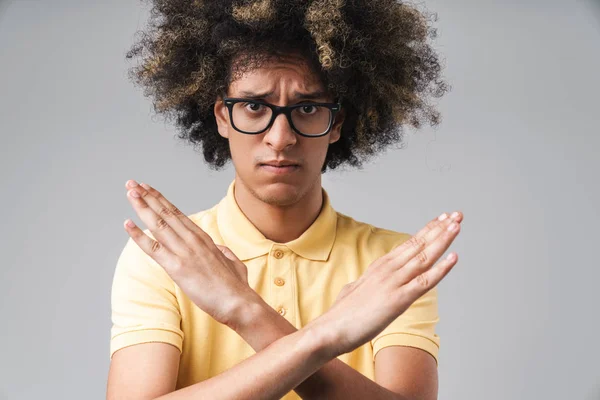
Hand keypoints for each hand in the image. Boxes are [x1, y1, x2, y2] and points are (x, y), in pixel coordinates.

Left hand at [123, 179, 258, 329]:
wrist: (239, 302)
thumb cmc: (237, 286)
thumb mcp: (233, 262)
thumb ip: (224, 252)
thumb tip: (219, 248)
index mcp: (204, 239)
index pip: (178, 214)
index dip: (162, 200)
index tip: (150, 190)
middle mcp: (193, 241)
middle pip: (166, 213)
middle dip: (148, 197)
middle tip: (133, 184)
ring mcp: (185, 253)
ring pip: (158, 224)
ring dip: (142, 207)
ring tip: (130, 192)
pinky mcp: (177, 268)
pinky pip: (153, 249)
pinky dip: (139, 236)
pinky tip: (127, 224)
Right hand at [308, 211, 462, 358]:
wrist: (330, 329)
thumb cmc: (341, 315)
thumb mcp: (353, 291)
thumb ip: (362, 284)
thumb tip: (361, 284)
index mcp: (379, 267)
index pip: (408, 244)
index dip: (427, 231)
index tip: (441, 220)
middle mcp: (388, 269)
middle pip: (419, 244)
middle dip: (439, 228)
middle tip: (456, 215)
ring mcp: (393, 283)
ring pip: (424, 257)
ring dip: (443, 240)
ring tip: (457, 225)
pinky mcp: (398, 300)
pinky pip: (424, 281)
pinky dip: (441, 269)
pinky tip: (454, 258)